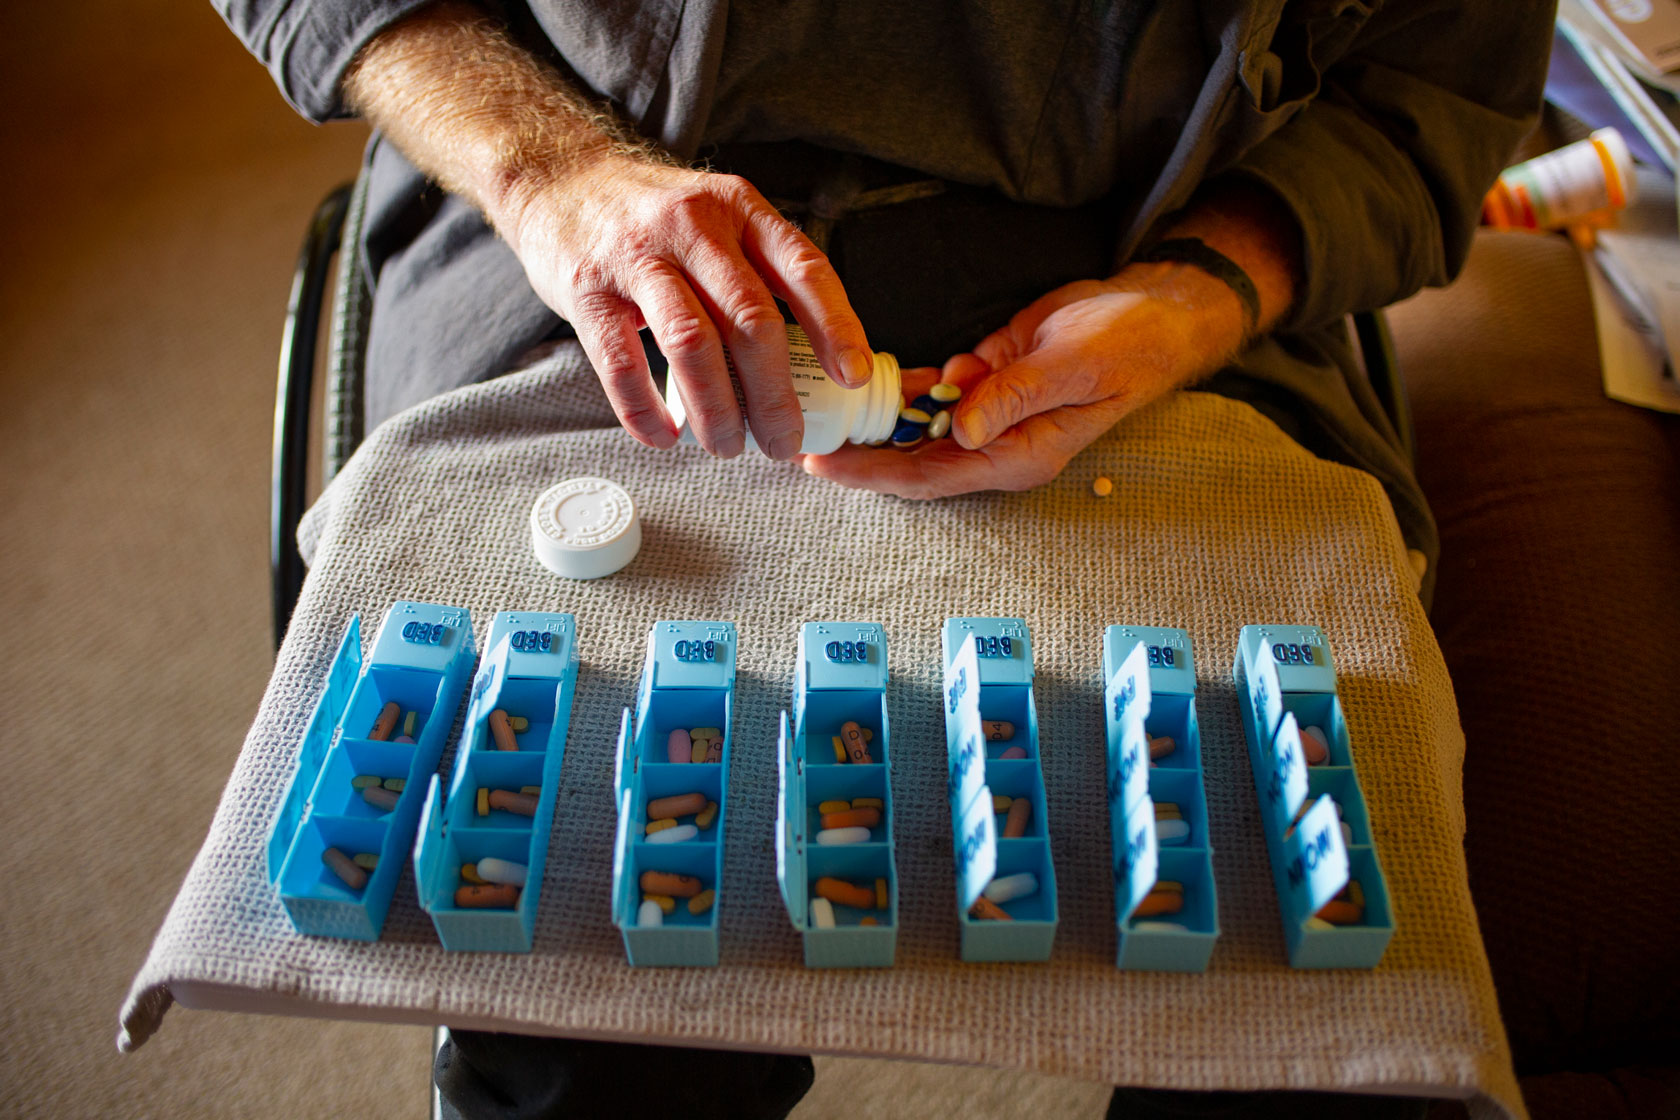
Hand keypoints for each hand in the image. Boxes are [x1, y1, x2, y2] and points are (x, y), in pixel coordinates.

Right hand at [499, 155, 873, 458]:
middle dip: (774, 394)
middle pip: (750, 319)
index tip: (852, 377)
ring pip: (691, 344)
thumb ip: (761, 272)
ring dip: (717, 409)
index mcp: (740, 209)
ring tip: (728, 447)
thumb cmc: (655, 219)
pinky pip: (621, 362)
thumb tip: (816, 359)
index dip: (835, 326)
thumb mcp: (719, 220)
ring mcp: (637, 257)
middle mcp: (693, 226)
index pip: (803, 268)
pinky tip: (665, 437)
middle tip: (784, 443)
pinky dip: (646, 410)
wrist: (560, 181)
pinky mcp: (587, 290)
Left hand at [798, 267, 1247, 497]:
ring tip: (816, 411)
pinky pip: (934, 392)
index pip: (932, 476)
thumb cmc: (1128, 344)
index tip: (826, 464)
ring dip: (872, 421)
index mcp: (1019, 454)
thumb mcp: (1073, 366)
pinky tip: (865, 379)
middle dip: (858, 455)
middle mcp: (998, 443)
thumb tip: (960, 431)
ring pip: (917, 427)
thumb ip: (1014, 397)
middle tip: (801, 440)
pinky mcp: (988, 381)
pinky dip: (903, 386)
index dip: (875, 474)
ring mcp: (991, 414)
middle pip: (912, 461)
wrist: (1153, 313)